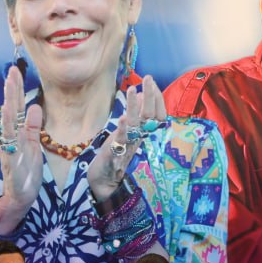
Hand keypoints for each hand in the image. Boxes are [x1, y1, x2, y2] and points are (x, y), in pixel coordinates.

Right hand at [0, 66, 43, 229]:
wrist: (21, 195)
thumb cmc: (26, 170)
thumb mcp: (33, 145)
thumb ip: (33, 126)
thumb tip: (34, 105)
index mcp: (18, 132)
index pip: (16, 107)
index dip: (17, 89)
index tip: (17, 70)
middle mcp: (10, 136)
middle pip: (10, 108)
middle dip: (11, 89)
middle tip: (12, 69)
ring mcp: (9, 147)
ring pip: (8, 120)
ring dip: (8, 102)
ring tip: (9, 84)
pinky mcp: (11, 158)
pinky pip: (9, 139)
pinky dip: (8, 125)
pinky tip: (8, 111)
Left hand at [89, 76, 164, 202]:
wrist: (105, 183)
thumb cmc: (115, 156)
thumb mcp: (126, 134)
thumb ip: (135, 116)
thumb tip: (141, 94)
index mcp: (142, 135)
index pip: (155, 115)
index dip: (156, 99)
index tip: (153, 83)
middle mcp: (138, 140)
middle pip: (149, 117)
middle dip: (150, 97)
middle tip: (149, 79)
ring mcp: (127, 147)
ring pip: (136, 126)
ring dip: (135, 107)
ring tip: (134, 89)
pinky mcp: (114, 155)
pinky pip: (121, 141)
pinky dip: (123, 130)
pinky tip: (123, 118)